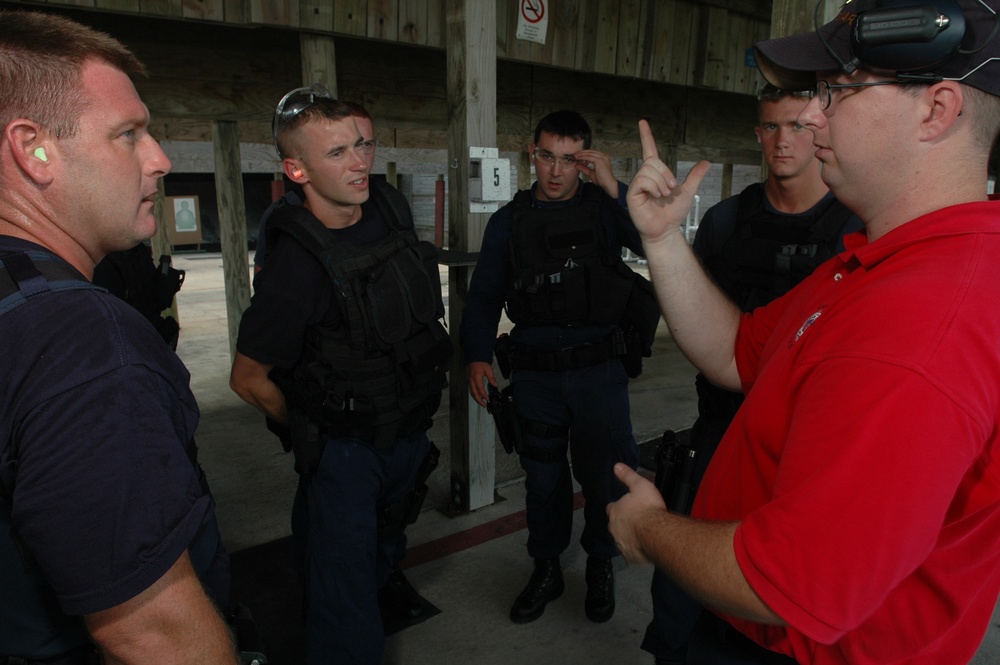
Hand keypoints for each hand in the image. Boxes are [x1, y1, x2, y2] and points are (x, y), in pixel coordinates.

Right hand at [466, 361, 496, 407]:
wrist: (475, 357)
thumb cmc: (481, 362)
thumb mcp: (489, 369)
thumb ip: (492, 378)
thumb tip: (495, 385)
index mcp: (476, 377)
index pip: (480, 389)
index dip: (484, 395)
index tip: (488, 399)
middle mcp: (472, 380)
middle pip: (474, 393)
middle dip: (479, 400)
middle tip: (484, 405)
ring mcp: (469, 380)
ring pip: (472, 392)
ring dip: (476, 398)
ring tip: (481, 402)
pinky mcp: (469, 380)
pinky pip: (471, 389)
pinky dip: (474, 394)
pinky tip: (478, 396)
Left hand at [573, 149, 616, 197]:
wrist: (608, 185)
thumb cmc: (602, 180)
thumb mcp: (591, 173)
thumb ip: (584, 168)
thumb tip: (577, 165)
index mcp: (604, 158)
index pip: (593, 153)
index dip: (585, 153)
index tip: (578, 155)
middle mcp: (604, 156)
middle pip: (591, 151)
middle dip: (582, 152)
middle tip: (574, 154)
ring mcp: (603, 158)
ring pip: (590, 153)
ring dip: (581, 154)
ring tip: (575, 156)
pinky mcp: (600, 161)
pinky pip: (589, 157)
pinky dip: (583, 157)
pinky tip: (578, 158)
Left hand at [607, 463, 666, 564]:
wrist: (656, 532)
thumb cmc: (648, 509)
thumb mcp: (639, 485)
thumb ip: (627, 475)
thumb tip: (617, 467)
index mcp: (615, 511)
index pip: (611, 508)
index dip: (619, 507)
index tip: (626, 507)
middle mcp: (614, 528)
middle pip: (616, 525)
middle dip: (624, 523)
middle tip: (637, 521)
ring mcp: (621, 543)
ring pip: (622, 539)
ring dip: (629, 537)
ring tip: (642, 534)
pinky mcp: (630, 556)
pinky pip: (631, 553)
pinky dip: (636, 550)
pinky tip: (645, 546)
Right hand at [627, 119, 710, 243]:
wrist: (666, 229)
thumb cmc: (672, 213)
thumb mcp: (688, 191)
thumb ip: (694, 176)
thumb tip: (707, 162)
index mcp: (655, 174)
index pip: (649, 150)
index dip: (646, 136)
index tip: (643, 122)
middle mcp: (644, 176)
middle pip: (653, 161)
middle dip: (666, 173)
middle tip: (671, 189)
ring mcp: (637, 184)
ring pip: (649, 170)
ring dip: (661, 183)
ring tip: (663, 195)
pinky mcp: (632, 193)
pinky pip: (643, 180)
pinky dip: (653, 187)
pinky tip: (655, 196)